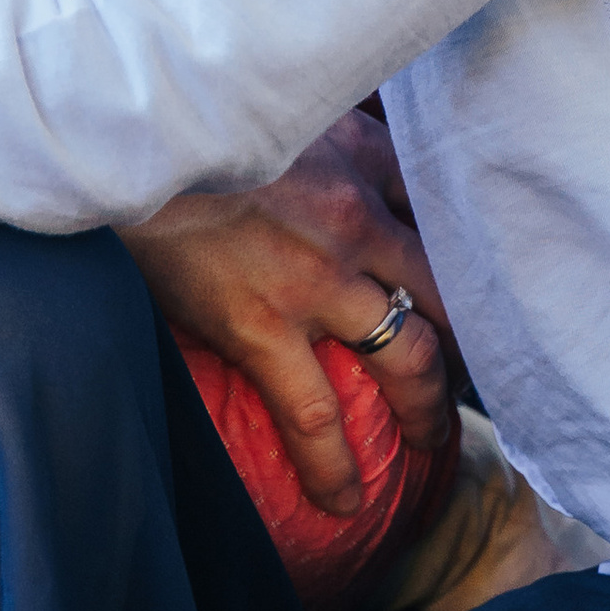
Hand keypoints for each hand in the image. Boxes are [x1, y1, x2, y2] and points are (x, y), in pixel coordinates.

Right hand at [120, 110, 453, 516]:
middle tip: (468, 378)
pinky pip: (314, 413)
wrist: (129, 142)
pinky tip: (345, 500)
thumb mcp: (290, 110)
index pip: (445, 219)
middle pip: (447, 296)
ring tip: (431, 441)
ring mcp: (314, 281)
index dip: (470, 263)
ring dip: (428, 407)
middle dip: (468, 344)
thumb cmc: (201, 123)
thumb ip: (340, 129)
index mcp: (363, 163)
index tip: (480, 294)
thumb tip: (367, 143)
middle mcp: (356, 222)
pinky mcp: (260, 326)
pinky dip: (335, 465)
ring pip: (407, 357)